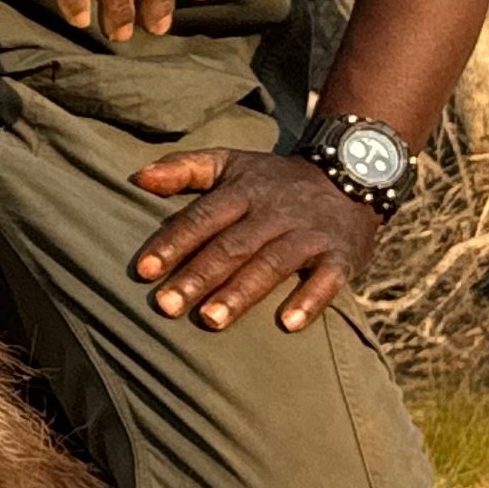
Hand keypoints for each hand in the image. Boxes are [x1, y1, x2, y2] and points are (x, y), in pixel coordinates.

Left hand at [129, 148, 379, 332]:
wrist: (351, 171)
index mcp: (243, 192)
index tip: (142, 271)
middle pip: (231, 246)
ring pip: (272, 264)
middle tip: (166, 306)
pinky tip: (287, 325)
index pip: (201, 218)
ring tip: (211, 320)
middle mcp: (274, 213)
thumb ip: (184, 169)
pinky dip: (309, 300)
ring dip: (241, 292)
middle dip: (198, 276)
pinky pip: (327, 279)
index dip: (172, 244)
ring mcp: (309, 234)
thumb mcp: (230, 162)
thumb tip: (137, 178)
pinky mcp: (342, 254)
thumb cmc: (274, 178)